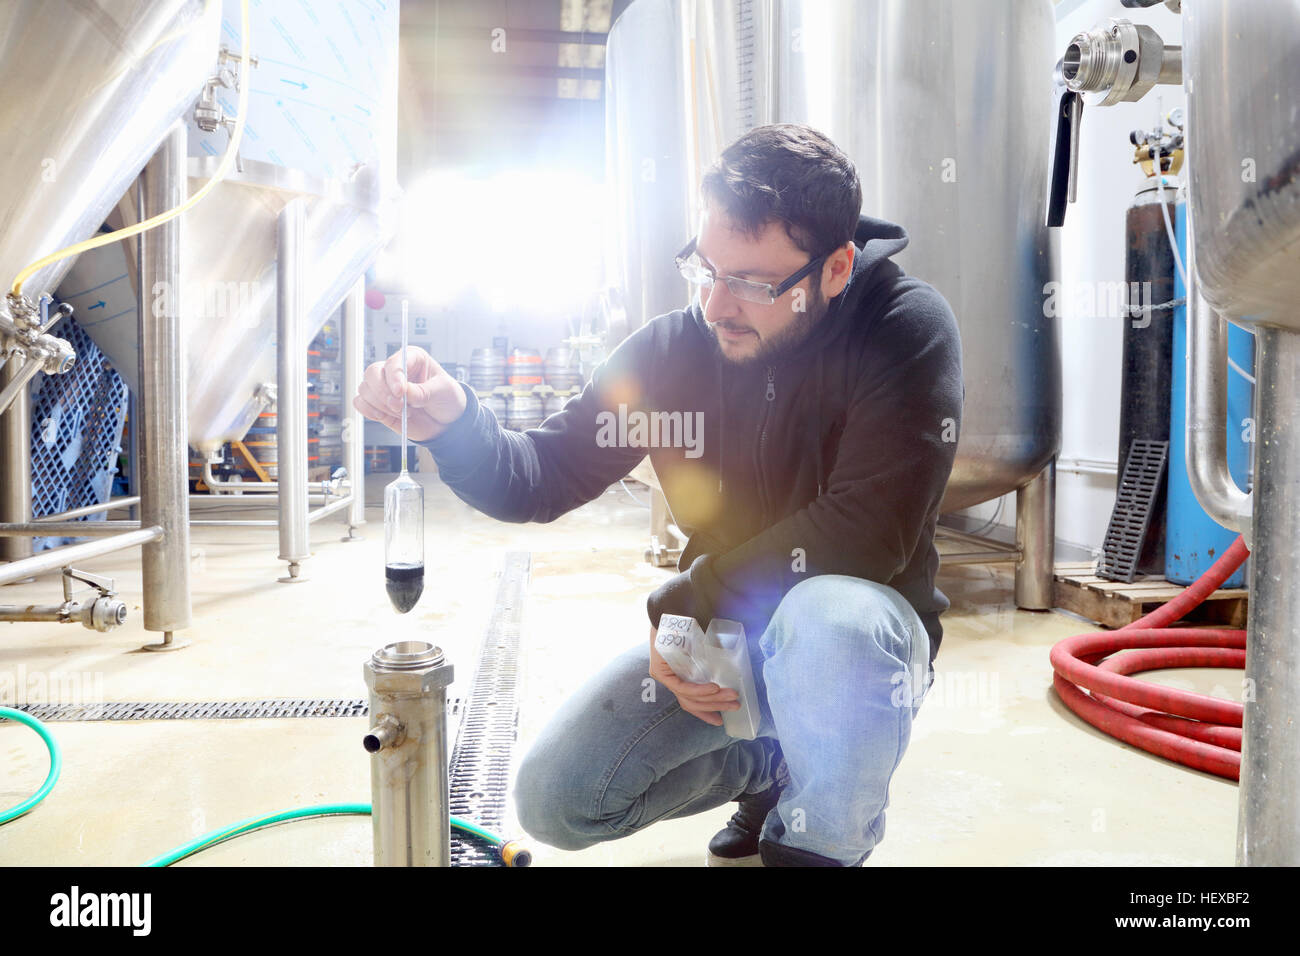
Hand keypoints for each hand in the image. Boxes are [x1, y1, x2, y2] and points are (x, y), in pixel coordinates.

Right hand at [353, 346, 467, 442]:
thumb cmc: (447, 399)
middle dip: (383, 392)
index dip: (394, 377)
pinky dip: (368, 411)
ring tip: (402, 413)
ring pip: (365, 388)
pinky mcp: (378, 404)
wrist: (446, 422)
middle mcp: (395, 370)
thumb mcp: (443, 392)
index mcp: (412, 358)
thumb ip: (424, 392)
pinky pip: (360, 403)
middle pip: (372, 373)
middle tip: (399, 407)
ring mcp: (384, 387)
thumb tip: (406, 393)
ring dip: (379, 404)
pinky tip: (383, 415)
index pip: (395, 362)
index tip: (401, 392)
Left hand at [648, 626, 738, 726]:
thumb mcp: (705, 647)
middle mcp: (669, 677)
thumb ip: (713, 663)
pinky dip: (700, 690)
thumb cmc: (693, 623)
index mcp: (679, 674)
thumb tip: (737, 675)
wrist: (676, 605)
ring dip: (713, 699)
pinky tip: (714, 690)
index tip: (719, 720)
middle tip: (735, 706)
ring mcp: (663, 675)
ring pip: (688, 697)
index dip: (705, 711)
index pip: (690, 699)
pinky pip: (682, 687)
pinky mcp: (660, 671)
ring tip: (731, 697)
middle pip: (691, 701)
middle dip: (716, 706)